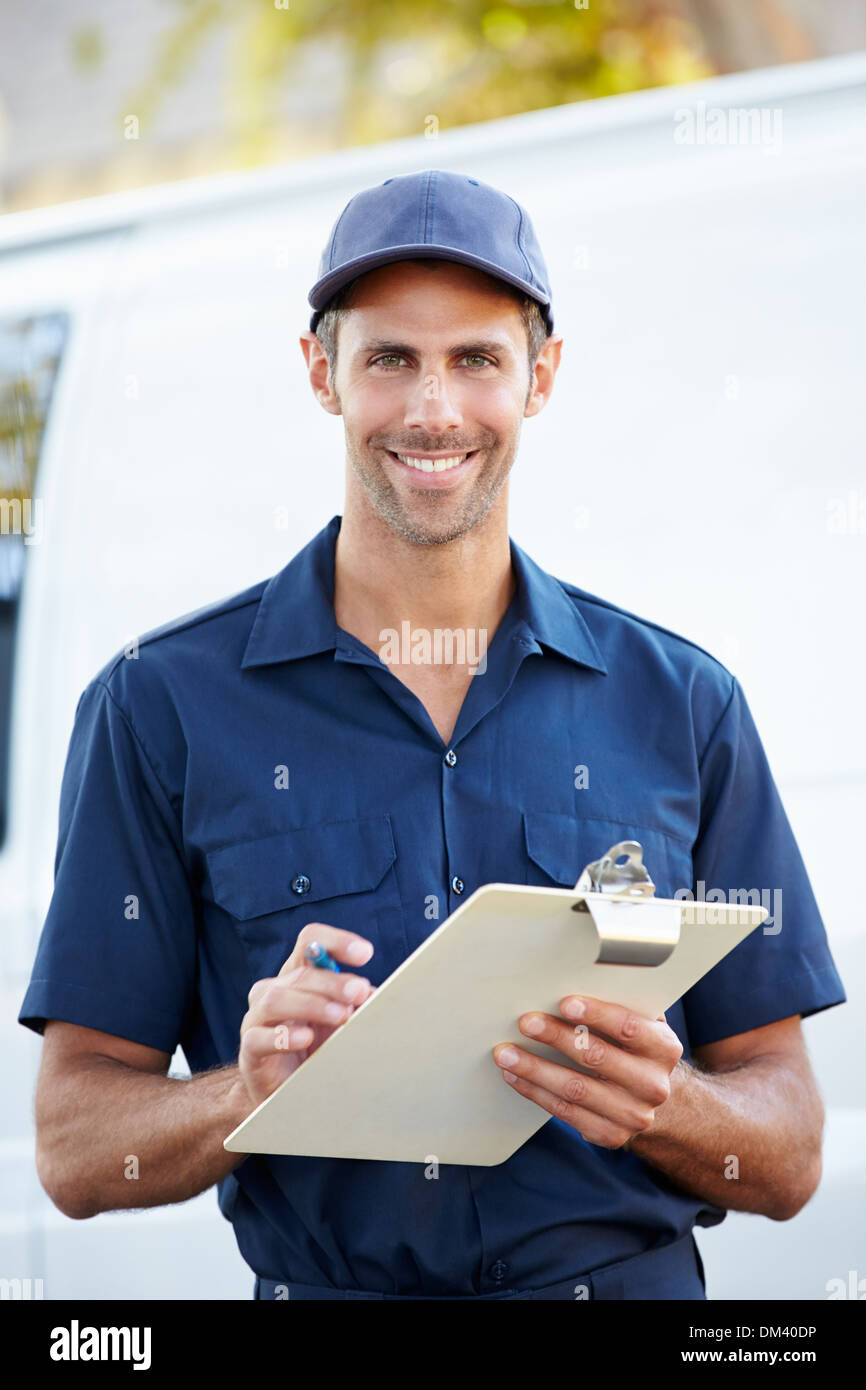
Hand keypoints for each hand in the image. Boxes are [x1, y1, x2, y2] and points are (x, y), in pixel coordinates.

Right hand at [238, 924, 375, 1106]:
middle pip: (299, 973)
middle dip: (333, 981)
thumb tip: (374, 993)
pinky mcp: (249, 1050)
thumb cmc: (317, 1050)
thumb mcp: (341, 1022)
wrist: (292, 1094)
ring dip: (312, 1004)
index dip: (336, 941)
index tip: (365, 953)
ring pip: (276, 999)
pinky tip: (306, 1039)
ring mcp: (257, 1019)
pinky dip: (283, 1036)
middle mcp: (273, 990)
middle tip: (360, 991)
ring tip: (341, 1016)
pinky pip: (258, 1037)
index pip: (310, 942)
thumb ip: (356, 1004)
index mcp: (297, 976)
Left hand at [493, 996, 682, 1147]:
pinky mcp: (610, 1134)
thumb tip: (571, 977)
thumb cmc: (634, 1047)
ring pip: (575, 1089)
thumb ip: (618, 1003)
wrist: (652, 1097)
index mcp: (663, 1048)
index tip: (564, 1003)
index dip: (596, 1014)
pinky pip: (565, 1112)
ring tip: (505, 1053)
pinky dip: (535, 1092)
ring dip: (534, 1069)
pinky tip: (514, 1076)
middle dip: (556, 1037)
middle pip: (597, 1058)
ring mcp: (633, 1114)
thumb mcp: (640, 1023)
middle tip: (525, 1021)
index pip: (628, 1027)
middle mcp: (652, 1084)